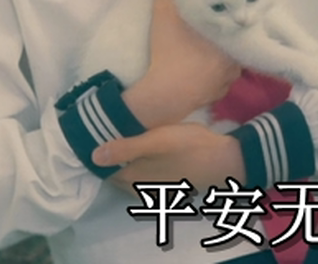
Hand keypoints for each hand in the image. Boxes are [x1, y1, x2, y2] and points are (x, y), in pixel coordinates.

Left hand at [94, 124, 245, 193]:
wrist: (224, 160)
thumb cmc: (189, 147)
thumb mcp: (156, 141)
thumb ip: (125, 148)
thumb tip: (92, 156)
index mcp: (133, 177)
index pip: (104, 169)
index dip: (98, 153)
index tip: (94, 133)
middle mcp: (140, 186)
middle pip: (116, 173)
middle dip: (110, 157)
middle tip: (108, 130)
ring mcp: (156, 187)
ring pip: (131, 174)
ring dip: (126, 160)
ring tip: (125, 136)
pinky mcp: (168, 183)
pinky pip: (145, 175)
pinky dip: (140, 164)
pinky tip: (146, 149)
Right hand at [123, 0, 241, 128]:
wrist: (161, 97)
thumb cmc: (168, 54)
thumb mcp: (164, 18)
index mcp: (228, 43)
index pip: (237, 29)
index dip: (230, 22)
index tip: (222, 15)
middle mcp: (233, 65)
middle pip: (233, 47)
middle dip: (223, 40)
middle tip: (210, 32)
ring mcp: (225, 84)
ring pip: (228, 66)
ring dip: (219, 60)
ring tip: (204, 51)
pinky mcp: (215, 98)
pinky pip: (219, 83)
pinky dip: (212, 77)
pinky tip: (198, 71)